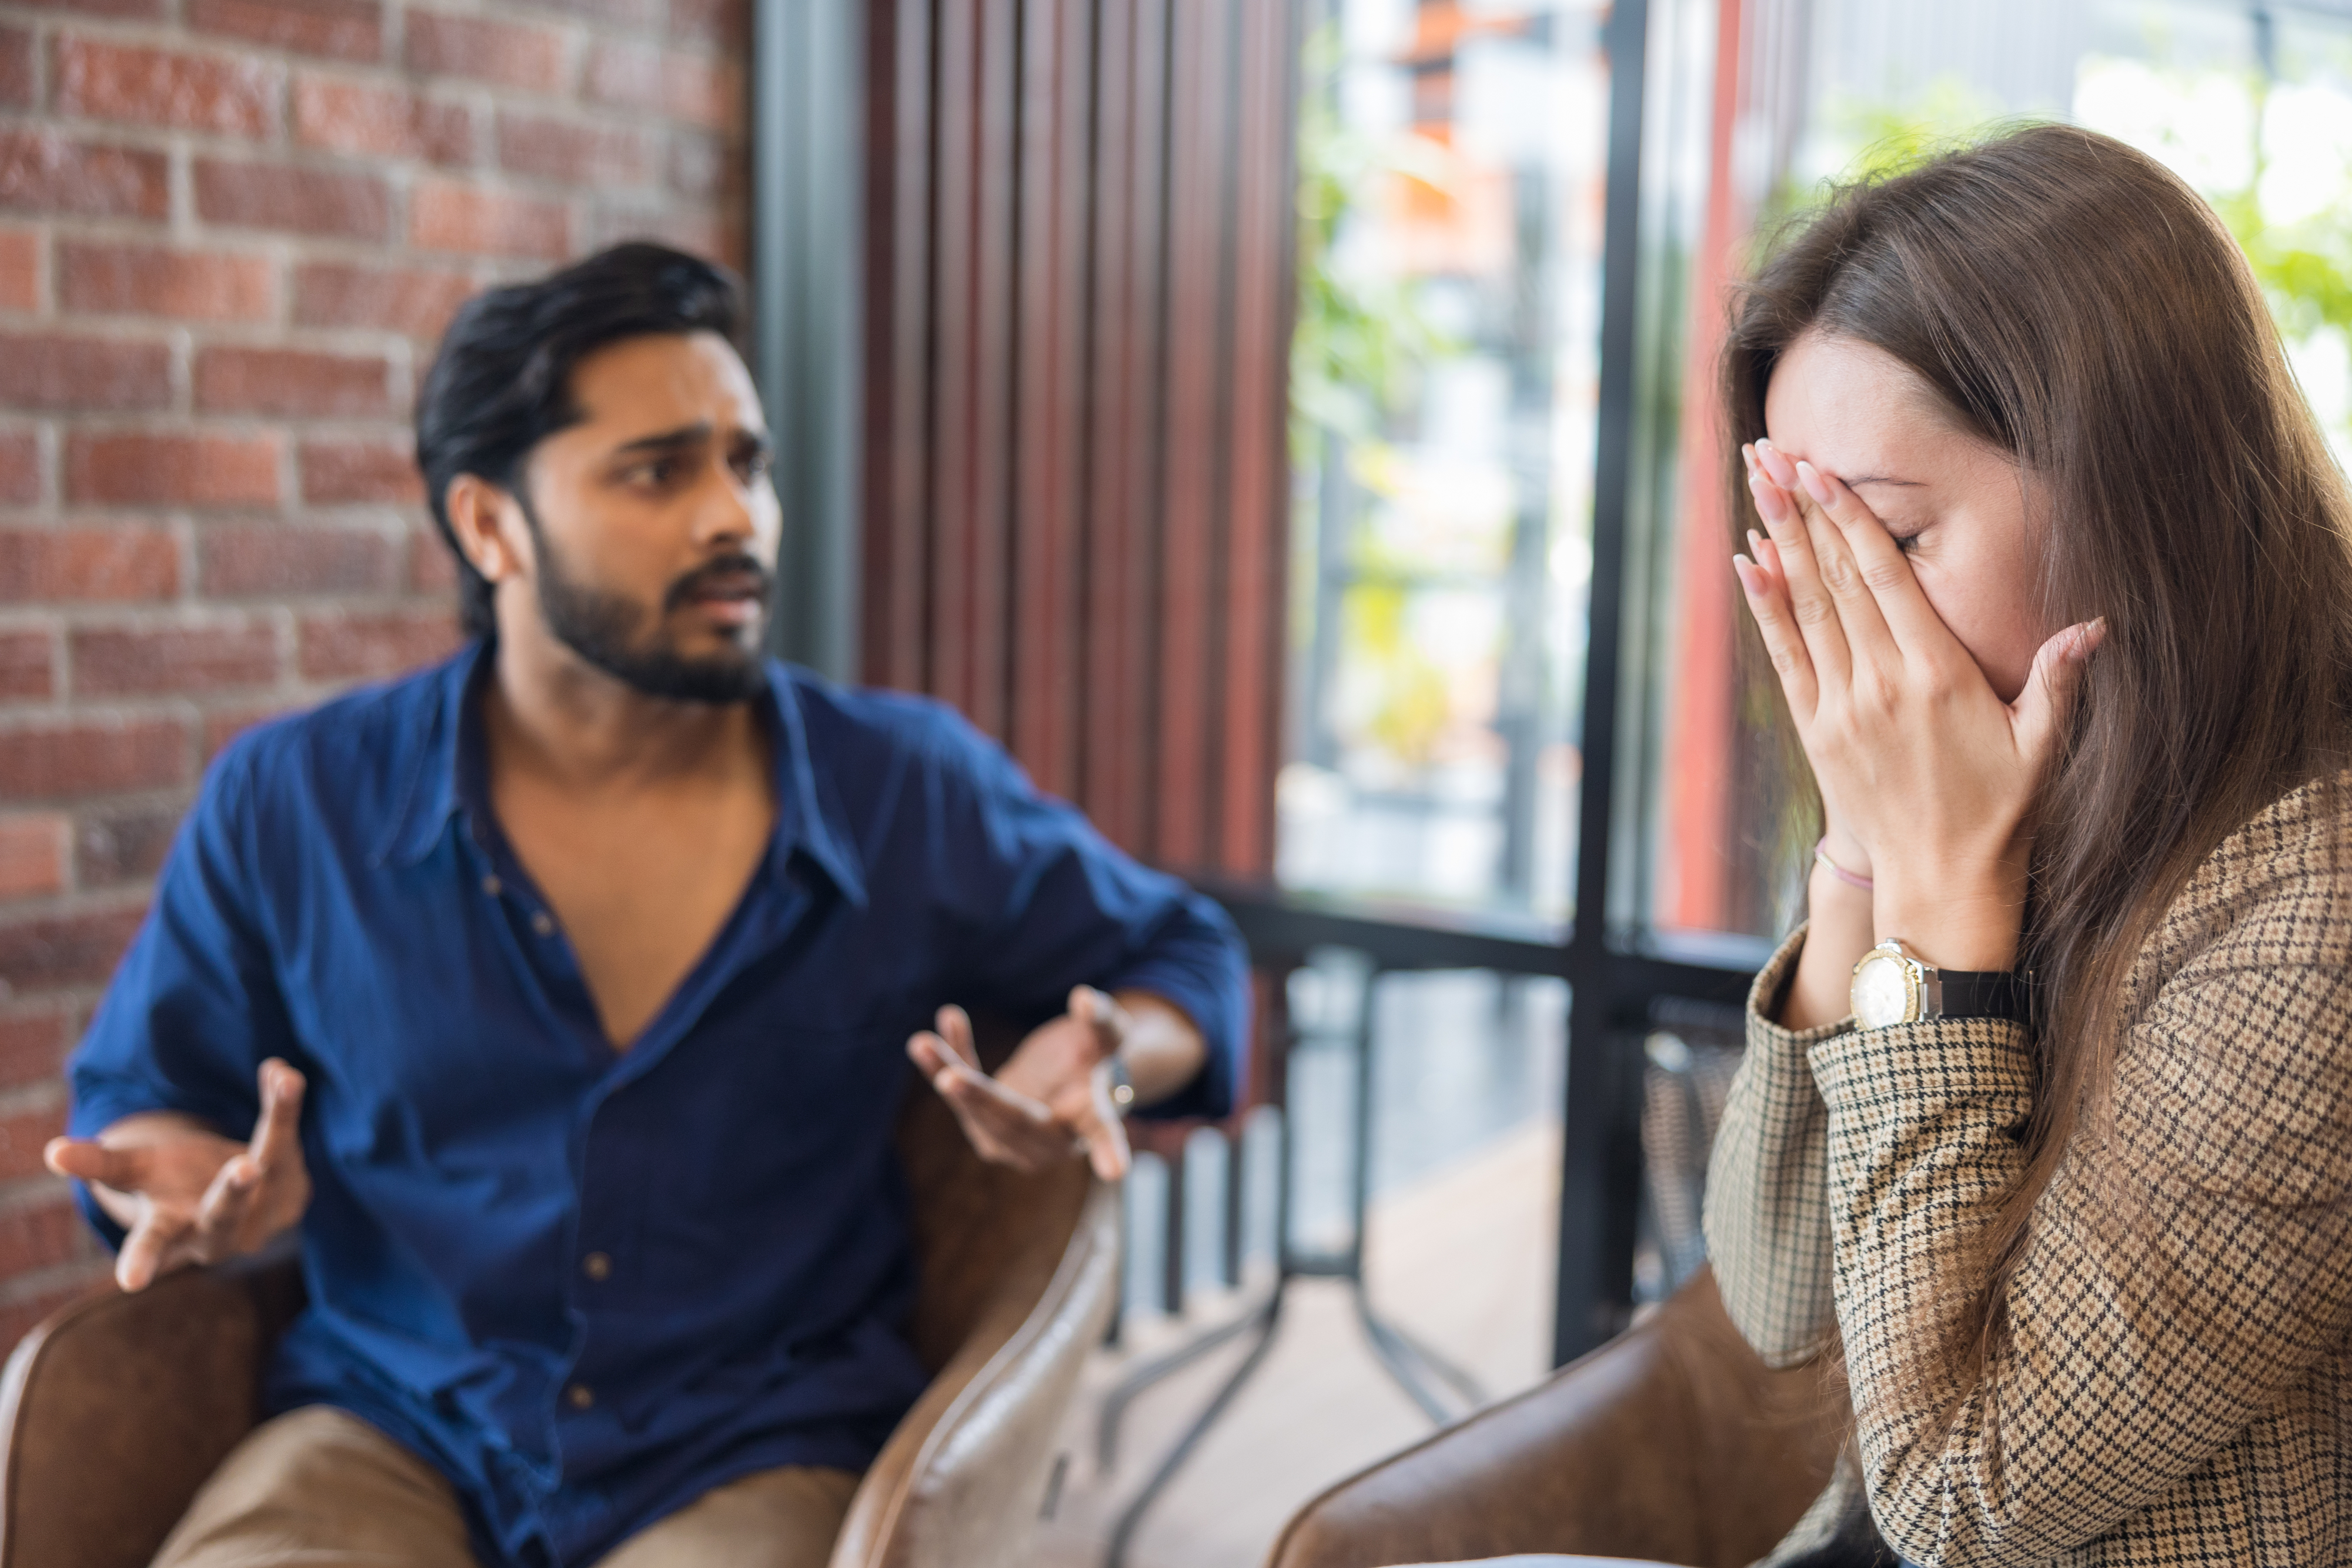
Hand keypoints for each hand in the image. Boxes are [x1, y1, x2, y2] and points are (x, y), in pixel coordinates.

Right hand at [44, 1059, 310, 1292]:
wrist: (240, 1194)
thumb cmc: (175, 1185)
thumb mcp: (137, 1173)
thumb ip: (100, 1165)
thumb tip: (53, 1152)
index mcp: (172, 1230)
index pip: (153, 1247)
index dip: (141, 1260)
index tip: (130, 1281)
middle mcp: (221, 1229)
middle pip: (224, 1213)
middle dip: (234, 1190)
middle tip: (246, 1168)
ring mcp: (262, 1211)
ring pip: (271, 1161)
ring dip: (277, 1121)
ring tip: (283, 1081)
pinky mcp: (294, 1184)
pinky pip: (286, 1137)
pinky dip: (283, 1105)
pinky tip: (279, 1070)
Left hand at [907, 987, 1132, 1180]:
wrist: (1068, 1080)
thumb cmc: (1097, 1059)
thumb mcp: (1109, 1036)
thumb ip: (1100, 1019)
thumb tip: (1082, 998)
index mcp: (1090, 1123)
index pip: (1101, 1136)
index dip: (1108, 1151)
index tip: (1116, 1170)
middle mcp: (1050, 1143)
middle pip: (1015, 1121)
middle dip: (980, 1100)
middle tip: (948, 1079)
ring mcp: (1012, 1141)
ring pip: (975, 1110)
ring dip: (946, 1071)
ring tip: (920, 1042)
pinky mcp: (984, 1124)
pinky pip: (964, 1091)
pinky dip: (953, 1057)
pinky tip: (947, 1019)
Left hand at [1736, 440, 2099, 969]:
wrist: (1941, 882)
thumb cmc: (2002, 811)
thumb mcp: (2043, 744)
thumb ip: (2060, 679)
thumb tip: (2096, 624)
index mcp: (1938, 674)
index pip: (1885, 577)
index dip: (1851, 518)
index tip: (1823, 469)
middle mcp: (1882, 684)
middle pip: (1836, 578)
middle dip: (1802, 510)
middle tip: (1771, 451)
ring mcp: (1843, 708)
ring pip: (1805, 608)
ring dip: (1778, 542)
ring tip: (1755, 484)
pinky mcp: (1817, 733)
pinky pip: (1786, 658)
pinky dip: (1765, 609)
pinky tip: (1748, 564)